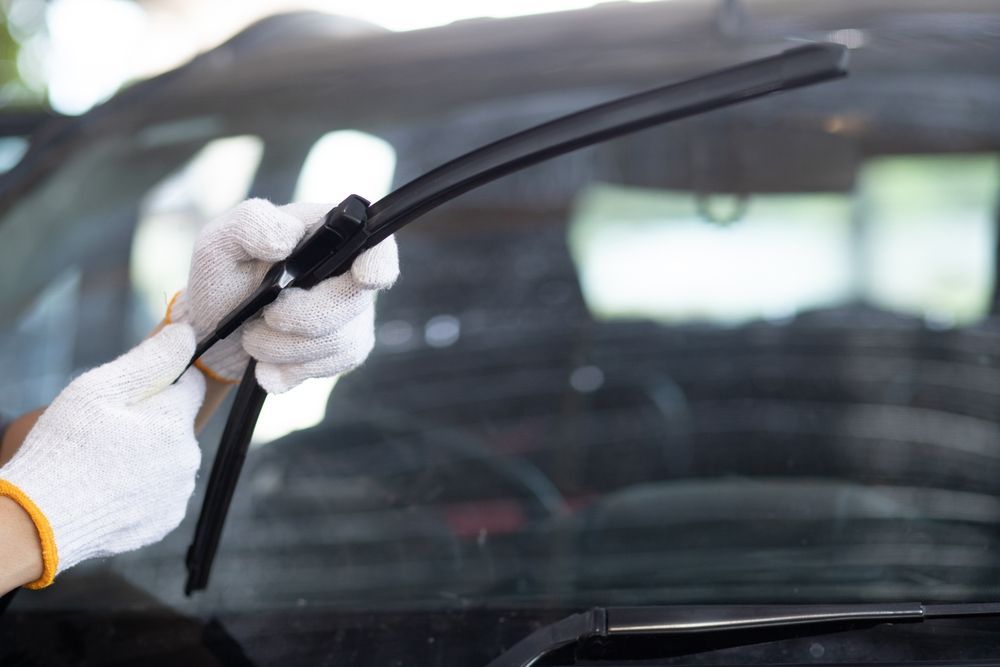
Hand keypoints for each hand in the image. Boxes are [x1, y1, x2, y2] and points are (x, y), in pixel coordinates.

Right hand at [0, 324, 203, 587]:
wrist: (41, 522)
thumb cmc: (66, 448)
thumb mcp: (101, 389)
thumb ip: (151, 359)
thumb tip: (187, 334)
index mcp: (176, 421)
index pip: (190, 384)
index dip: (163, 379)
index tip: (133, 389)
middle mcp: (188, 457)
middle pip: (177, 424)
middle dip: (151, 420)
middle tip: (106, 430)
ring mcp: (178, 492)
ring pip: (169, 458)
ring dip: (148, 454)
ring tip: (104, 462)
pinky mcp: (166, 521)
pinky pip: (160, 492)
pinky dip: (141, 487)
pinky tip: (109, 487)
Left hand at [170, 199, 398, 392]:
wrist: (215, 333)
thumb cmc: (222, 278)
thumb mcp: (220, 241)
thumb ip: (250, 224)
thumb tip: (288, 237)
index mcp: (329, 235)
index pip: (376, 245)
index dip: (379, 262)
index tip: (364, 277)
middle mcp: (350, 273)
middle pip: (353, 301)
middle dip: (303, 317)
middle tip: (265, 318)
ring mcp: (352, 313)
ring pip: (341, 341)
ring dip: (286, 347)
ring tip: (254, 339)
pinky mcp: (345, 348)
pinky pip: (333, 366)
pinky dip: (291, 369)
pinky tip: (266, 366)